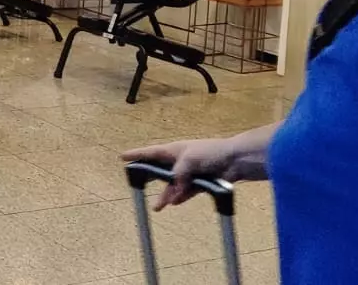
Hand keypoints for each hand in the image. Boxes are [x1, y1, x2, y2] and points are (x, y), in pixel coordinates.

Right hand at [121, 138, 241, 209]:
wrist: (235, 160)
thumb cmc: (210, 152)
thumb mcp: (188, 160)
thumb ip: (178, 174)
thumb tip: (175, 190)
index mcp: (174, 150)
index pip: (150, 152)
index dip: (136, 155)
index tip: (122, 157)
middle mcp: (179, 161)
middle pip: (160, 170)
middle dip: (149, 177)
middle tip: (138, 183)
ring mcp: (189, 172)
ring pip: (173, 185)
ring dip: (167, 195)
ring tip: (158, 207)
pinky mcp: (199, 183)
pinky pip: (186, 191)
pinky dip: (181, 196)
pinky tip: (175, 202)